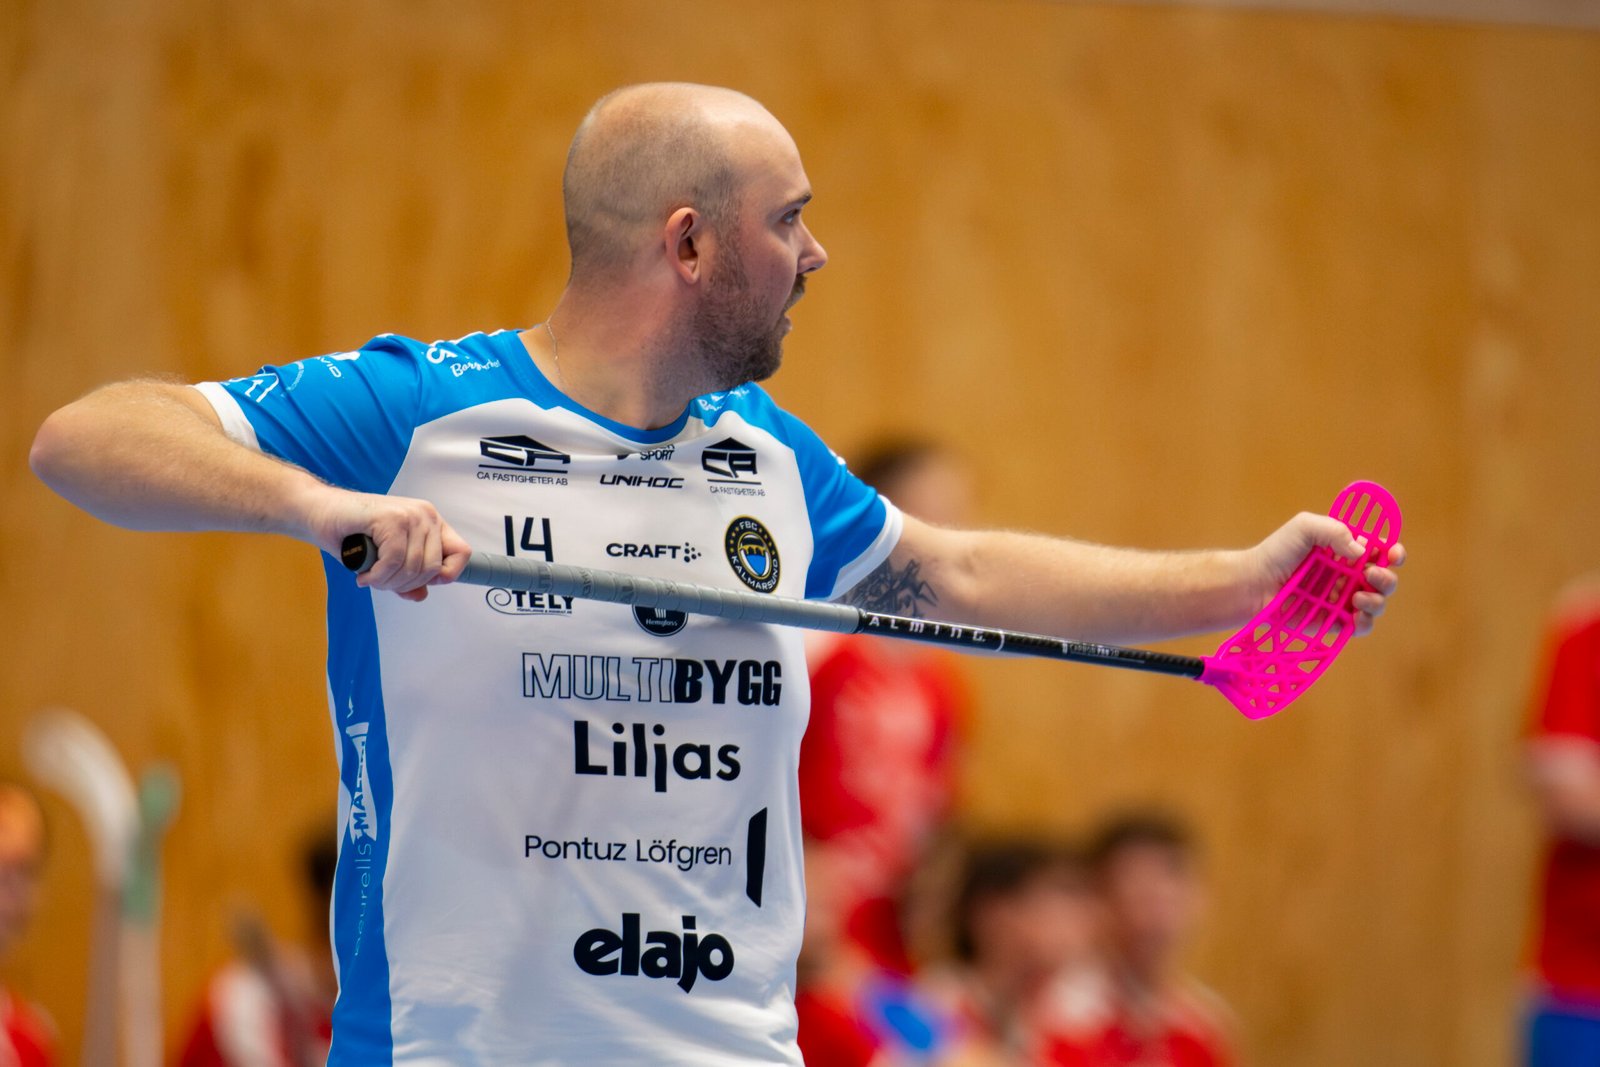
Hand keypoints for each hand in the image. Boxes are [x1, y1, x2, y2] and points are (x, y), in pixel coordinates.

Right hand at [303, 486, 470, 601]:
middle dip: (405, 584)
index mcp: (431, 522)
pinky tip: (364, 576)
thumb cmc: (352, 532)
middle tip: (381, 583)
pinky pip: (394, 561)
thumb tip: (421, 595)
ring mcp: (410, 514)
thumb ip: (406, 577)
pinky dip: (377, 576)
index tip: (419, 583)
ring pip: (413, 567)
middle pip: (433, 567)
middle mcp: (426, 515)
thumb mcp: (386, 559)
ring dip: (388, 582)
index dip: (445, 575)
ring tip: (371, 578)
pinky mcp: (391, 518)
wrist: (320, 512)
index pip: (462, 553)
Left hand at [1252, 512, 1404, 636]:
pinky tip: (1356, 615)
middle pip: (1384, 579)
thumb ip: (1334, 531)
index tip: (1393, 554)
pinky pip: (1360, 626)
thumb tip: (1362, 552)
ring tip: (1357, 596)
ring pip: (1376, 603)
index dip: (1392, 553)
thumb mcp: (1304, 527)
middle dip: (1386, 578)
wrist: (1253, 583)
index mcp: (1345, 552)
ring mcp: (1341, 599)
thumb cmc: (1276, 552)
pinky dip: (1365, 622)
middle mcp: (1347, 575)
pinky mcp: (1332, 621)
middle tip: (1370, 576)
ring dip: (1377, 600)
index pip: (1379, 552)